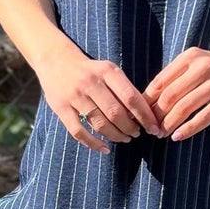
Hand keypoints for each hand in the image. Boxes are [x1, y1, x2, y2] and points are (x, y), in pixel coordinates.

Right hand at [38, 42, 165, 154]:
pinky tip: (105, 149)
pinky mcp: (61, 108)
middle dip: (131, 128)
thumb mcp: (108, 70)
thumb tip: (142, 115)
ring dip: (116, 135)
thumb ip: (123, 89)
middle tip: (136, 133)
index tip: (154, 127)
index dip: (145, 116)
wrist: (55, 59)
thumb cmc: (90, 69)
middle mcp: (91, 82)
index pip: (131, 97)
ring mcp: (75, 96)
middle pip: (116, 113)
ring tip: (125, 138)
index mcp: (107, 71)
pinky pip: (79, 132)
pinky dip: (94, 144)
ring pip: (100, 124)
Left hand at [144, 47, 209, 141]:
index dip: (147, 101)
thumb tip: (147, 99)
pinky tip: (178, 137)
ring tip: (162, 134)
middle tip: (151, 129)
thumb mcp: (197, 63)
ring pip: (185, 107)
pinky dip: (189, 128)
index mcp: (190, 57)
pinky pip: (204, 116)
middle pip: (170, 96)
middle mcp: (202, 67)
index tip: (141, 115)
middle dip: (157, 115)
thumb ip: (175, 76)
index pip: (160, 82)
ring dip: (170, 124)